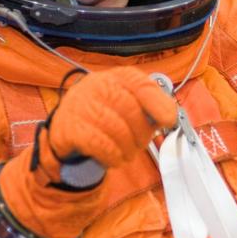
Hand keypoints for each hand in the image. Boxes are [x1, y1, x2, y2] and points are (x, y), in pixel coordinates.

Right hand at [35, 67, 178, 185]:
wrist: (66, 130)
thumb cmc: (105, 118)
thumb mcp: (128, 107)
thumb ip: (150, 108)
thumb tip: (170, 116)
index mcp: (115, 78)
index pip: (139, 83)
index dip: (158, 102)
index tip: (169, 120)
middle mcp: (95, 85)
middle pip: (128, 107)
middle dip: (141, 131)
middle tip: (141, 144)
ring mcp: (79, 105)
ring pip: (114, 126)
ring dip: (127, 147)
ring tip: (127, 154)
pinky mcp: (68, 127)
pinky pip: (98, 143)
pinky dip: (112, 155)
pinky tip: (115, 159)